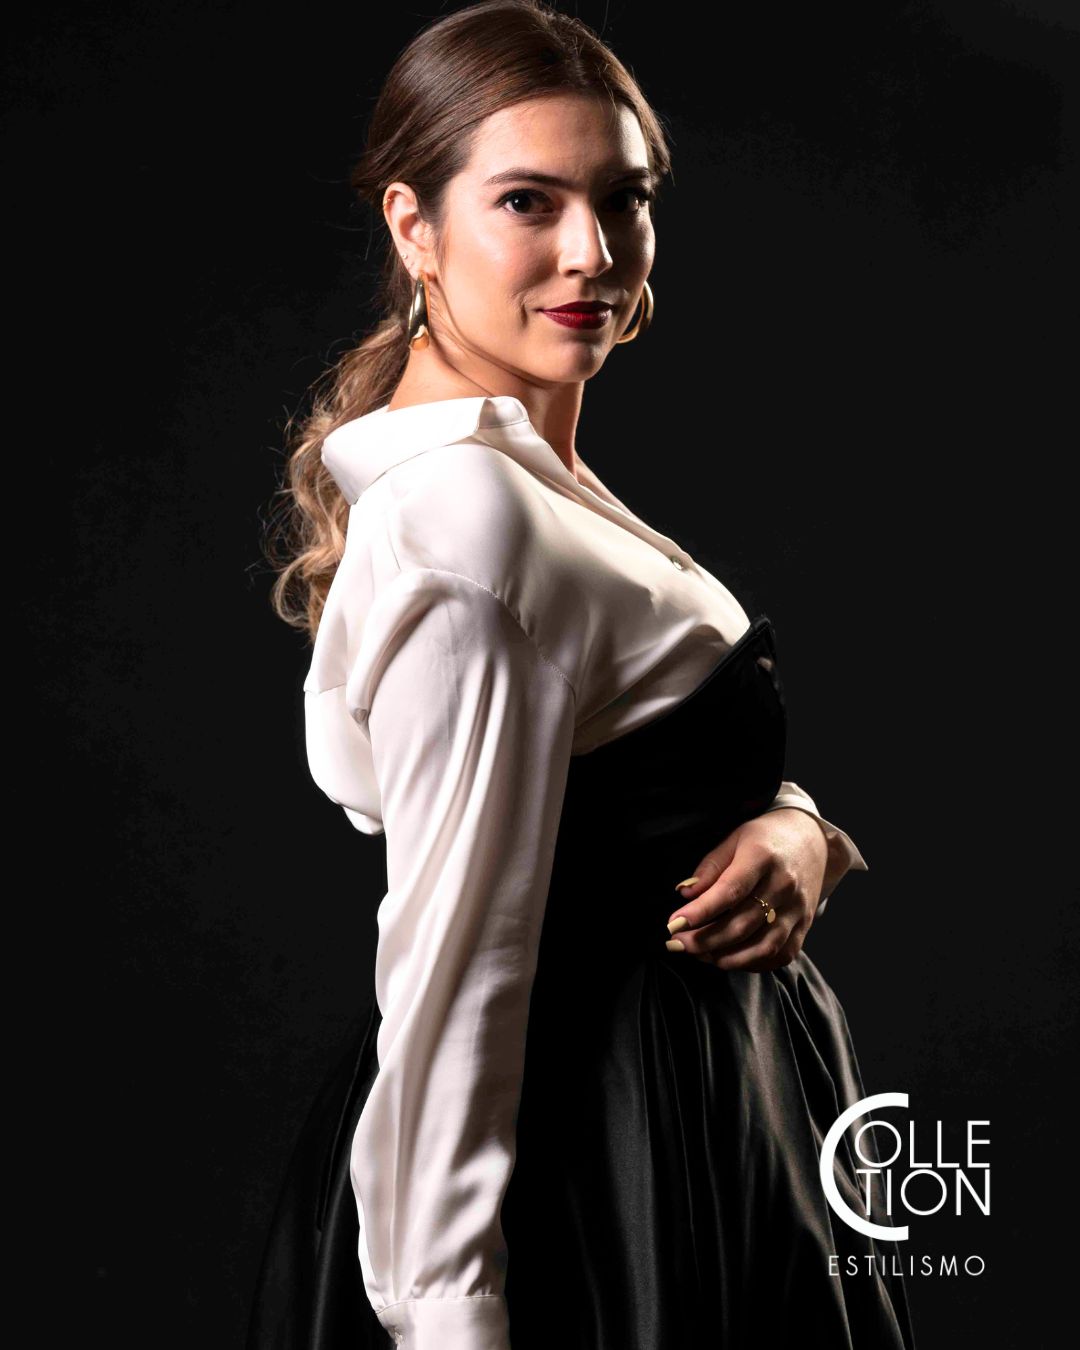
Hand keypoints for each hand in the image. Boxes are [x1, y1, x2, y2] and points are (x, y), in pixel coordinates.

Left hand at [664, 808, 828, 971]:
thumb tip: (685, 893)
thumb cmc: (765, 839)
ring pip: (762, 946)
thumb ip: (710, 867)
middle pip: (742, 924)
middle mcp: (784, 885)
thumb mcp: (734, 840)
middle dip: (705, 940)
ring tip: (700, 954)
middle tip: (677, 943)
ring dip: (726, 957)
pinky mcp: (805, 926)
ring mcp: (797, 909)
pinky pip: (780, 955)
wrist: (811, 841)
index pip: (730, 891)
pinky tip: (729, 958)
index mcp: (762, 857)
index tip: (674, 923)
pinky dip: (752, 963)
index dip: (701, 911)